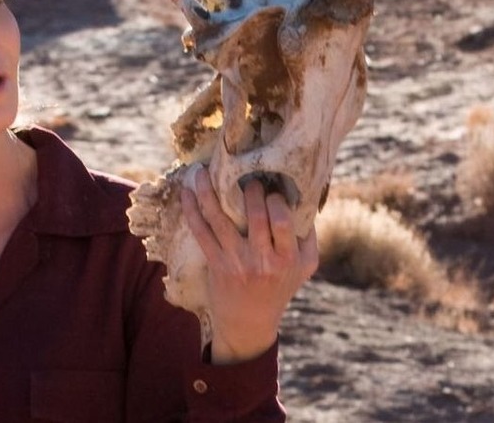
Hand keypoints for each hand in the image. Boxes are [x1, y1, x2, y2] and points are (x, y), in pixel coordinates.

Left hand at [180, 169, 317, 363]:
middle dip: (250, 190)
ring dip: (208, 192)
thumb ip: (307, 235)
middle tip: (246, 178)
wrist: (249, 322)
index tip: (271, 190)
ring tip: (201, 172)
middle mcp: (264, 260)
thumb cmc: (280, 287)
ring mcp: (237, 260)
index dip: (276, 200)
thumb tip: (305, 195)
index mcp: (289, 258)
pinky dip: (192, 210)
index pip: (284, 221)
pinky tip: (186, 192)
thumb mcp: (305, 266)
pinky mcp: (216, 263)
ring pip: (221, 219)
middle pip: (255, 216)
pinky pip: (201, 231)